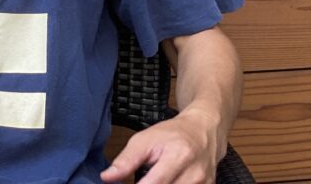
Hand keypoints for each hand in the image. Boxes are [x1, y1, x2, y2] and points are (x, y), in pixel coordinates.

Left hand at [100, 107, 222, 183]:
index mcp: (178, 156)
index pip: (155, 183)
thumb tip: (106, 178)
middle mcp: (195, 174)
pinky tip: (165, 181)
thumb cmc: (172, 134)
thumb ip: (126, 160)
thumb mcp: (144, 139)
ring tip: (151, 178)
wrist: (204, 132)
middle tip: (139, 178)